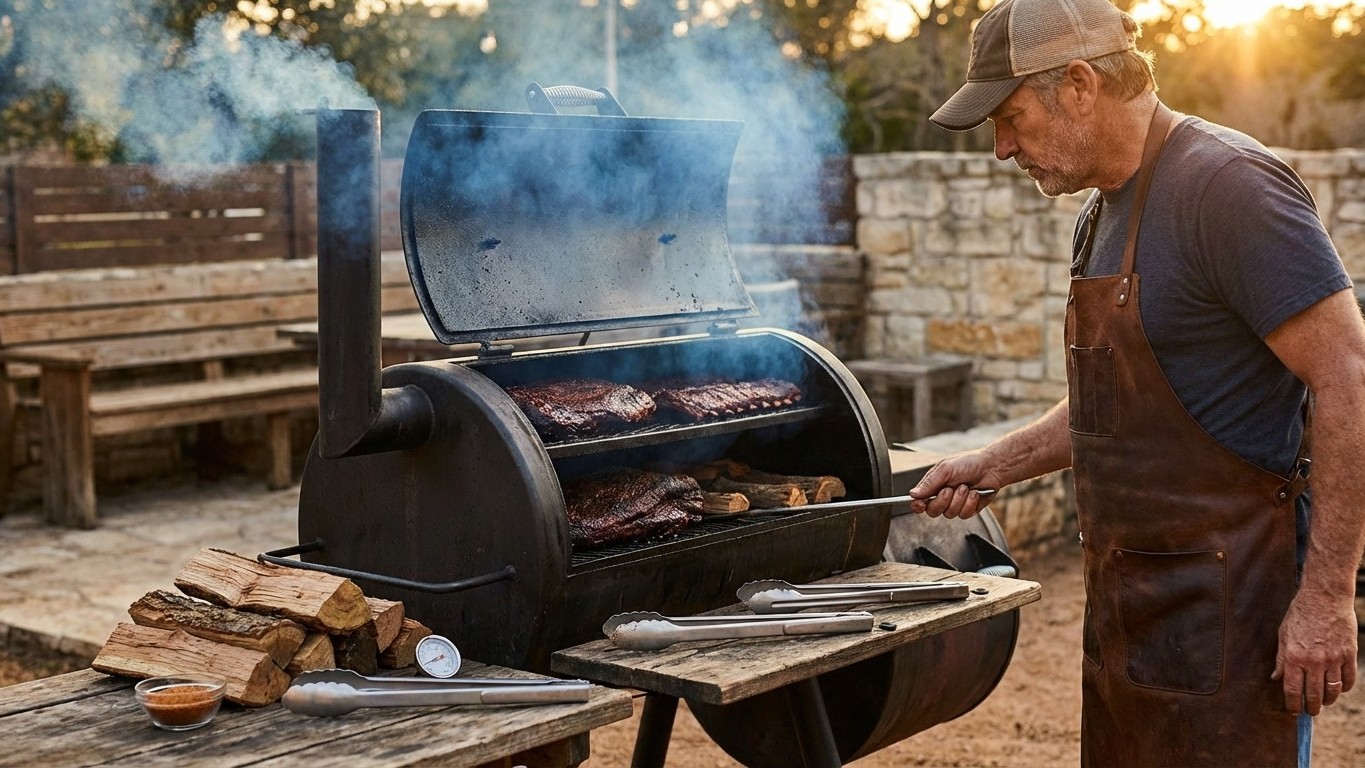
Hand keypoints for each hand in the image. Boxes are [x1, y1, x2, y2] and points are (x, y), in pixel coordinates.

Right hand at [908, 450, 1001, 519]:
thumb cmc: (969, 463)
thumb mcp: (946, 469)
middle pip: (932, 511)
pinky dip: (970, 503)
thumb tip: (913, 494)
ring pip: (949, 514)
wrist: (992, 467)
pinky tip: (974, 493)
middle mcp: (943, 497)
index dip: (917, 505)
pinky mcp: (968, 510)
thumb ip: (929, 483)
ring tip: (966, 487)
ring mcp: (955, 504)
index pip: (919, 501)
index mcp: (934, 486)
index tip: (920, 504)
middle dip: (942, 501)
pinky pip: (963, 515)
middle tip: (950, 489)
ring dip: (959, 500)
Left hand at [1271, 587, 1358, 714]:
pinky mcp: (1348, 654)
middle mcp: (1314, 661)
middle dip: (1311, 707)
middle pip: (1314, 694)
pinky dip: (1344, 688)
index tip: (1293, 711)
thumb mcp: (1283, 635)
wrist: (1324, 598)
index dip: (1292, 704)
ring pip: (1333, 690)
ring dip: (1328, 700)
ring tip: (1324, 702)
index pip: (1292, 689)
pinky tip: (1339, 689)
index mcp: (1294, 657)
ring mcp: (1333, 659)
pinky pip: (1349, 679)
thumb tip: (1275, 677)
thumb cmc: (1300, 615)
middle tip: (1310, 711)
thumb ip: (1281, 659)